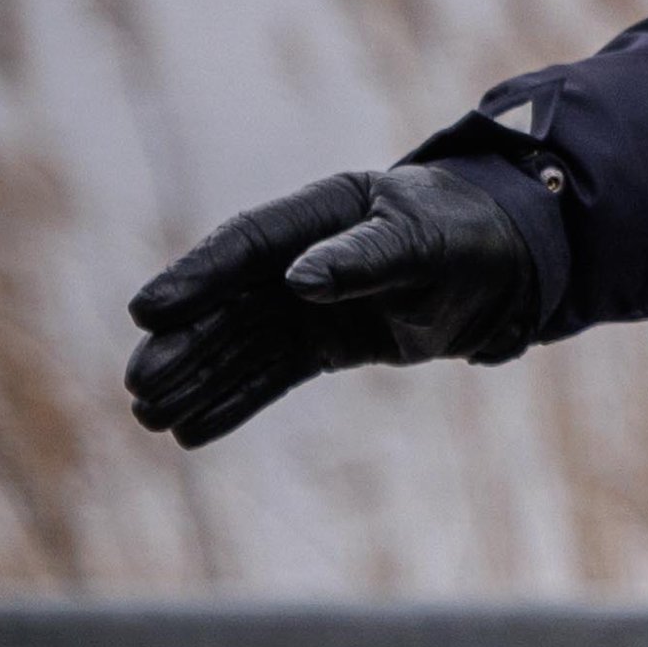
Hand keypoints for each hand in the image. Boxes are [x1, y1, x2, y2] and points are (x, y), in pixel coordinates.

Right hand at [122, 152, 557, 446]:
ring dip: (197, 380)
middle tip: (139, 386)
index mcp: (315, 216)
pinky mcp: (325, 343)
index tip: (146, 314)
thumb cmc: (463, 233)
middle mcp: (298, 259)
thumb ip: (363, 259)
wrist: (508, 263)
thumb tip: (297, 281)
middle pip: (227, 306)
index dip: (194, 281)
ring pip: (241, 346)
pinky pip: (272, 374)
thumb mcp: (421, 241)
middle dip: (184, 347)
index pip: (242, 250)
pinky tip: (193, 431)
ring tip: (150, 417)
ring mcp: (308, 304)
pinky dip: (236, 402)